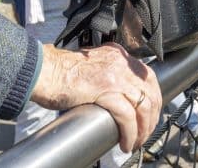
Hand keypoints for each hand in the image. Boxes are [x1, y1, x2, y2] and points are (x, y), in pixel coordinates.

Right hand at [30, 42, 160, 152]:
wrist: (44, 71)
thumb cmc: (60, 72)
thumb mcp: (93, 66)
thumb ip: (108, 74)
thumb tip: (118, 97)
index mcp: (119, 55)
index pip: (148, 77)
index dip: (153, 99)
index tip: (150, 116)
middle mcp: (120, 62)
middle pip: (150, 92)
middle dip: (152, 118)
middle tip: (145, 134)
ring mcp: (114, 75)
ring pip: (143, 106)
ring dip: (143, 129)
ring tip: (135, 142)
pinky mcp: (105, 90)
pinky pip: (127, 116)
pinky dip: (130, 133)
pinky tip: (125, 142)